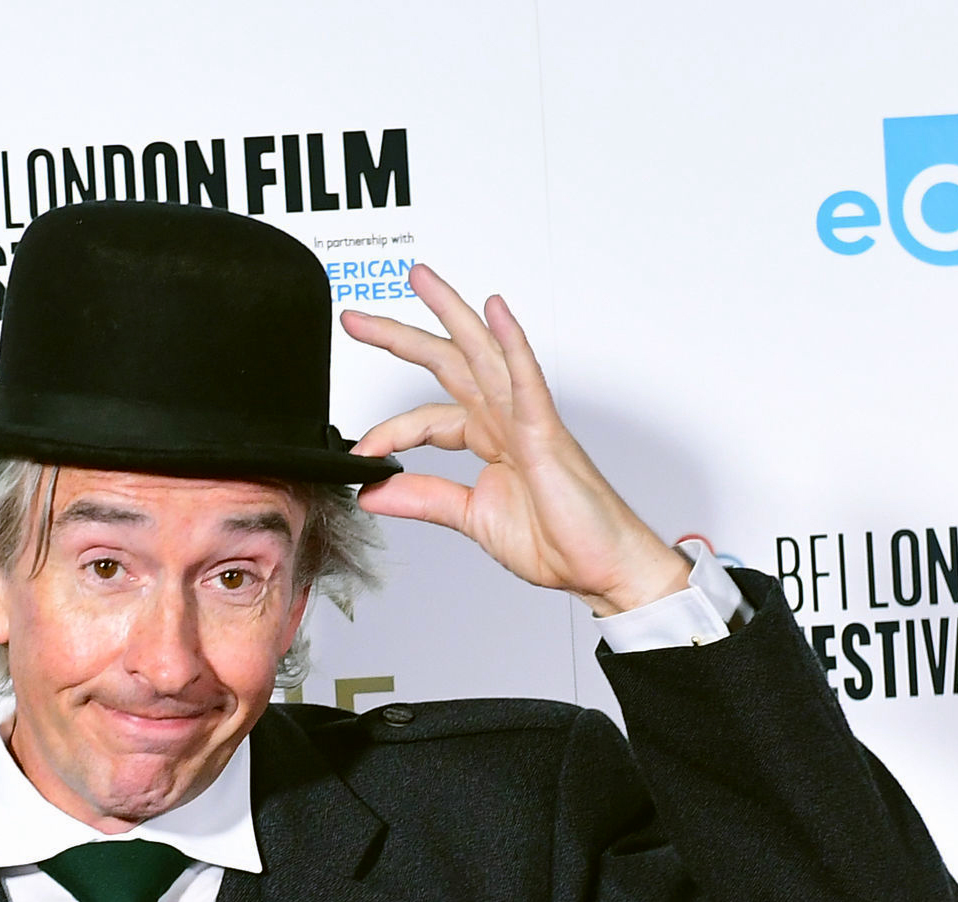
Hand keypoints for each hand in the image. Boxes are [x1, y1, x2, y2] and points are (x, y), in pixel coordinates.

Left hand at [342, 267, 689, 616]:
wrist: (600, 565)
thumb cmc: (557, 540)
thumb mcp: (471, 518)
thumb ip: (423, 499)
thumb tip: (373, 491)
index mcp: (490, 438)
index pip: (425, 419)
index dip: (387, 432)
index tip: (360, 455)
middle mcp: (506, 419)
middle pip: (447, 364)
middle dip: (401, 337)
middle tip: (357, 318)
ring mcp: (526, 419)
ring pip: (482, 354)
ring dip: (450, 314)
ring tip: (420, 280)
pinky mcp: (546, 431)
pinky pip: (525, 379)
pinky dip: (510, 343)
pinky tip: (493, 311)